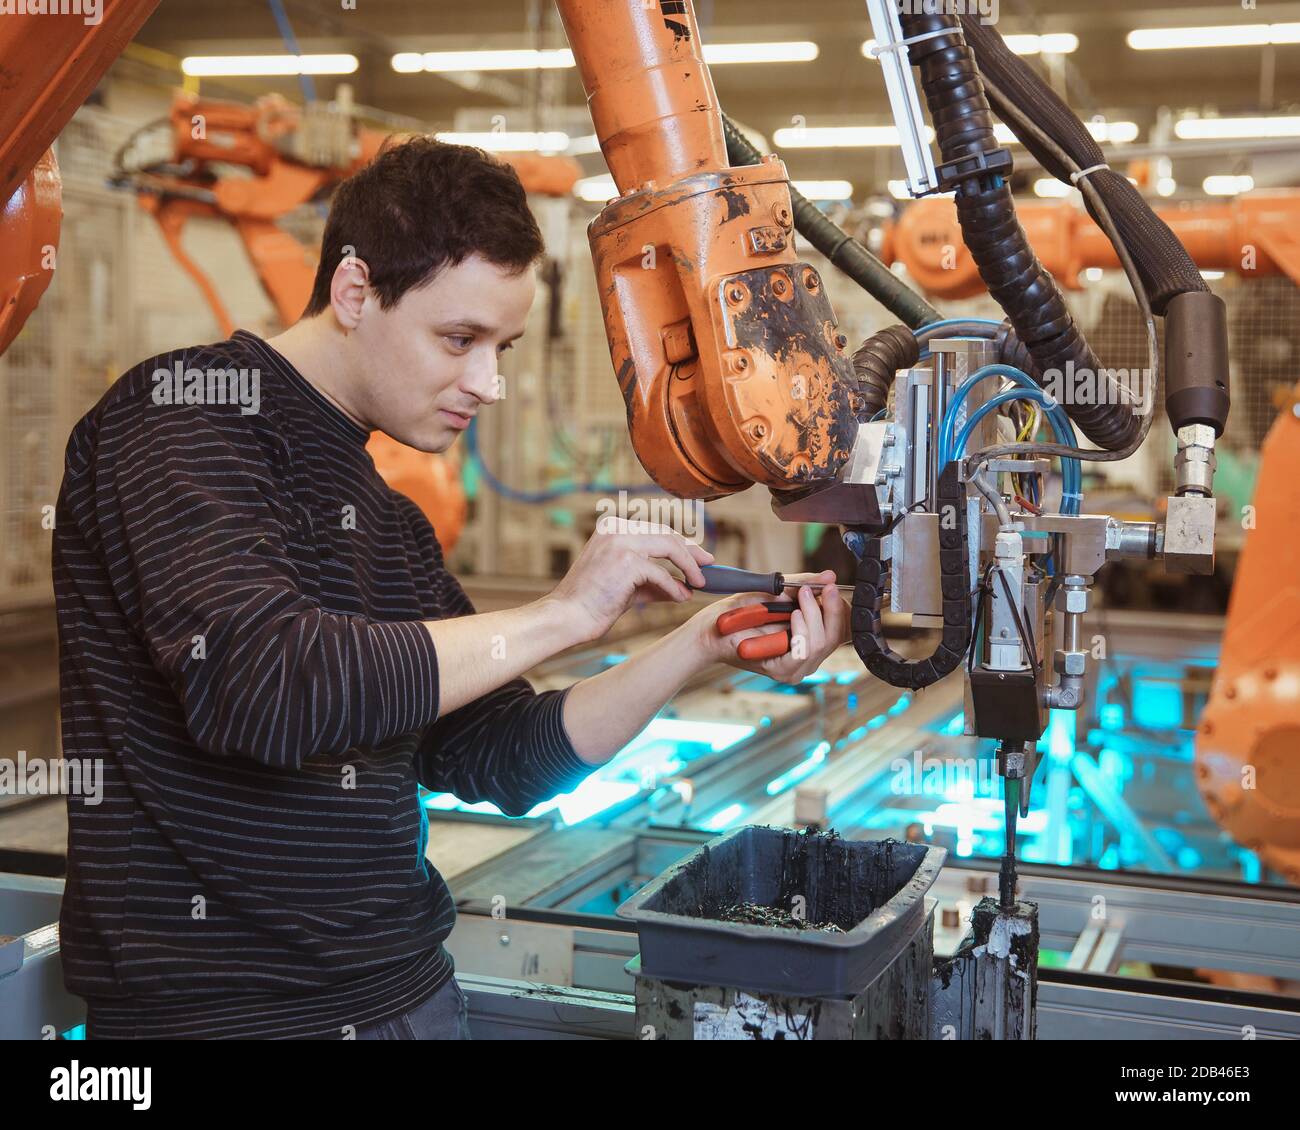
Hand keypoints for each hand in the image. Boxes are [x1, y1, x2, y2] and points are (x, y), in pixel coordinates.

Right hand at [548, 517, 713, 642]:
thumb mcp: (628, 586)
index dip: (682, 544)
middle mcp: (616, 529)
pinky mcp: (626, 561)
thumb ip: (653, 581)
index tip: (700, 557)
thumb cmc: (592, 603)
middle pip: (667, 534)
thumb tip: (684, 587)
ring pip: (670, 547)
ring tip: (699, 583)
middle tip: (709, 566)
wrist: (567, 616)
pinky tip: (681, 598)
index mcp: (612, 528)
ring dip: (688, 567)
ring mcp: (621, 542)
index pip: (657, 530)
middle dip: (692, 551)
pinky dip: (674, 587)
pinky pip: (661, 574)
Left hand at [691, 569, 849, 683]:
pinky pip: (803, 652)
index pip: (842, 629)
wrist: (713, 628)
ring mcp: (796, 667)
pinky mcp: (782, 671)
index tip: (833, 588)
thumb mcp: (777, 592)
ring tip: (802, 597)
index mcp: (810, 639)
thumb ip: (805, 584)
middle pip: (836, 636)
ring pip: (821, 644)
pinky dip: (801, 631)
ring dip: (813, 615)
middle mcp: (807, 657)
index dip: (842, 610)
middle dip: (831, 609)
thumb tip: (830, 577)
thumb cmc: (741, 613)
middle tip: (820, 589)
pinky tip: (794, 615)